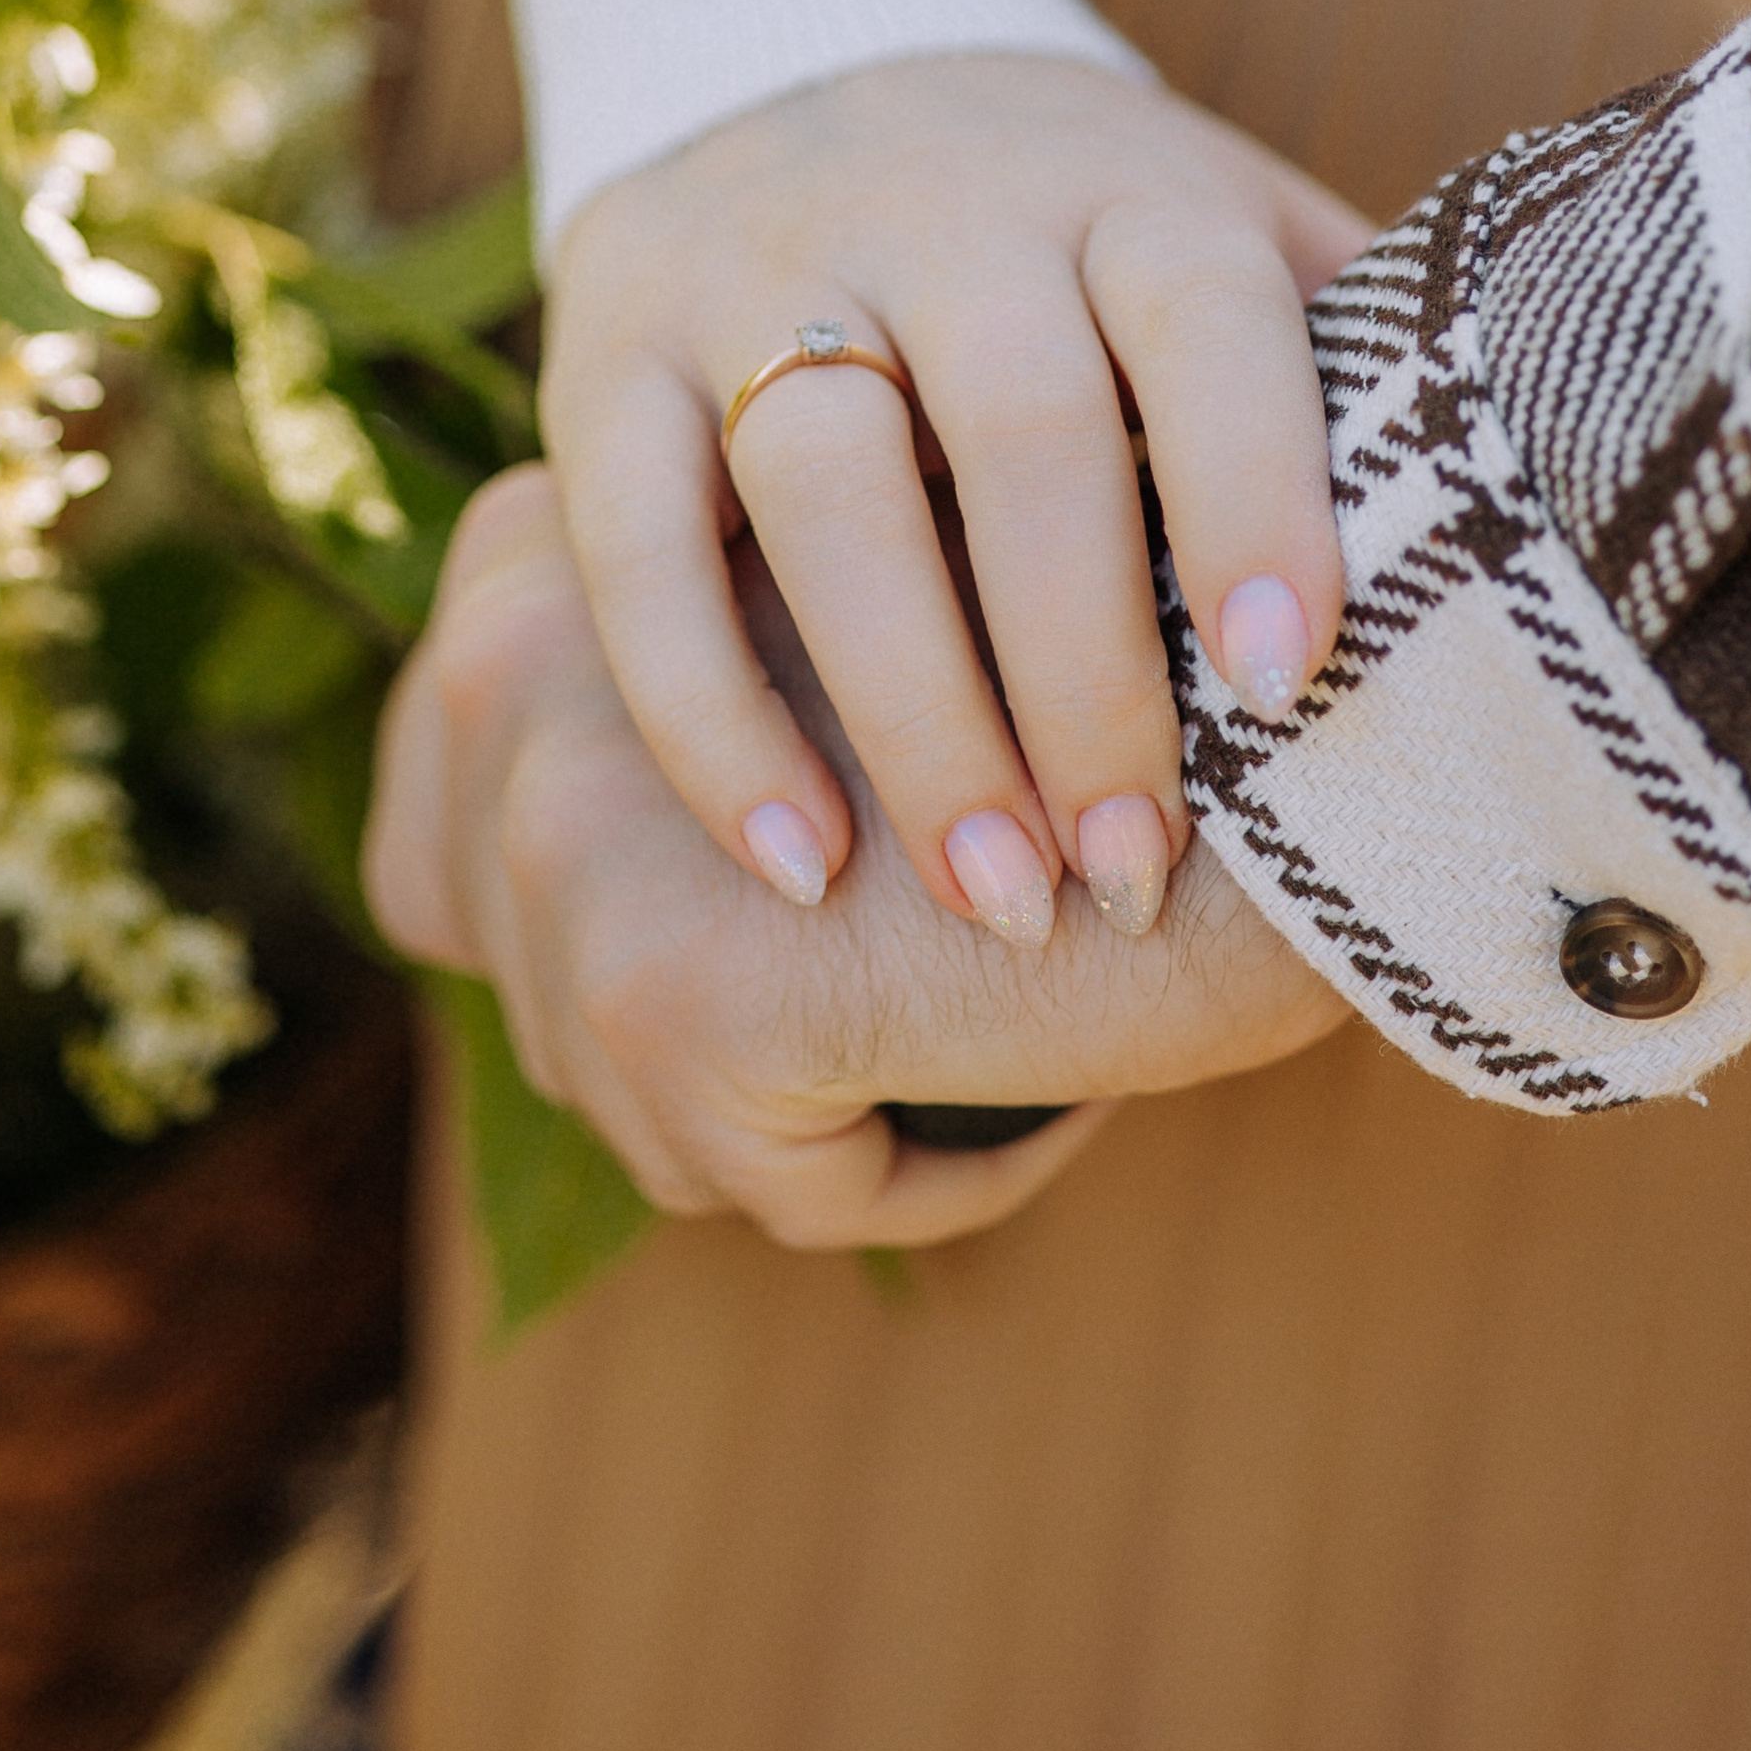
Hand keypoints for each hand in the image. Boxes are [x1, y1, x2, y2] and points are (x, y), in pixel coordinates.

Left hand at [369, 465, 1349, 1247]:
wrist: (1305, 674)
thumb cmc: (1118, 631)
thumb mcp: (828, 648)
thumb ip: (675, 727)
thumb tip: (558, 935)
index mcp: (525, 564)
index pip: (445, 842)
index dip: (607, 937)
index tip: (798, 932)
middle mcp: (500, 667)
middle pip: (535, 993)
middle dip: (722, 1049)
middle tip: (924, 1003)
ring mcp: (564, 826)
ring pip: (648, 1107)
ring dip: (831, 1115)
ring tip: (1003, 1024)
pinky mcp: (673, 981)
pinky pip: (778, 1185)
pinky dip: (924, 1172)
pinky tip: (1051, 1079)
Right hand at [543, 50, 1370, 946]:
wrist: (799, 51)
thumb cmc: (1081, 235)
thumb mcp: (1226, 238)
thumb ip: (1355, 367)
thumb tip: (1552, 567)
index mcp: (1127, 186)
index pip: (1204, 320)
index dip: (1255, 494)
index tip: (1293, 685)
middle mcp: (942, 206)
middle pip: (1012, 424)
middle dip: (1079, 670)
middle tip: (1132, 869)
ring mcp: (757, 265)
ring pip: (820, 479)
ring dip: (908, 709)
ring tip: (992, 897)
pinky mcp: (606, 344)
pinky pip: (634, 536)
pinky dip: (705, 708)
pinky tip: (792, 859)